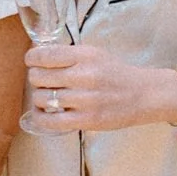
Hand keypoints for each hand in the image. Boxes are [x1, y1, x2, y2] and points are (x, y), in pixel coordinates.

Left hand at [23, 43, 176, 132]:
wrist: (145, 95)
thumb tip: (37, 56)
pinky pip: (50, 121)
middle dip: (35, 78)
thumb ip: (68, 55)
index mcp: (85, 55)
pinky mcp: (87, 120)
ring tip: (46, 96)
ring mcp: (86, 99)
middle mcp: (84, 75)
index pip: (45, 55)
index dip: (31, 59)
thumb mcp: (94, 54)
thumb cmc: (116, 74)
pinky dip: (40, 117)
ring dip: (38, 97)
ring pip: (41, 98)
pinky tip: (42, 113)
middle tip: (42, 81)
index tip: (31, 61)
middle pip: (38, 76)